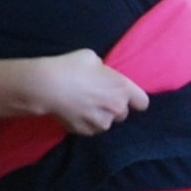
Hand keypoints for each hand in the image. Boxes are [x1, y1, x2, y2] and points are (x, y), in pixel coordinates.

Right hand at [20, 50, 148, 135]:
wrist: (47, 86)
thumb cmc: (71, 67)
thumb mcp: (93, 58)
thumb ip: (104, 71)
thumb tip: (102, 76)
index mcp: (122, 88)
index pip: (143, 103)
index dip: (135, 100)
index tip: (124, 97)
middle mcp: (117, 108)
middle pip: (123, 113)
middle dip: (113, 107)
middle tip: (97, 98)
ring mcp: (102, 123)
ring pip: (107, 122)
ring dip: (100, 116)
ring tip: (84, 105)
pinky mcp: (87, 132)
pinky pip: (92, 128)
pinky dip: (86, 122)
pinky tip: (75, 112)